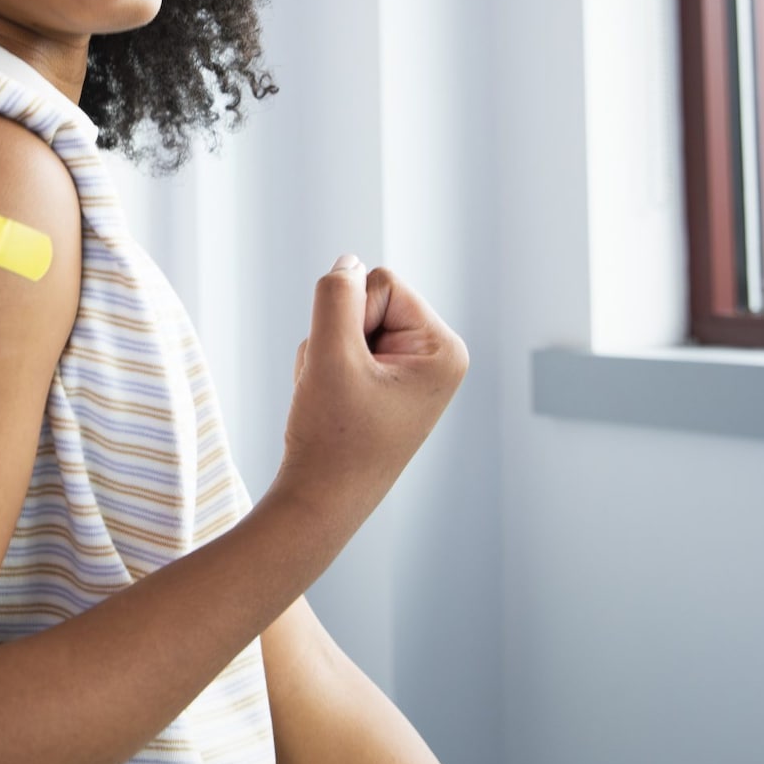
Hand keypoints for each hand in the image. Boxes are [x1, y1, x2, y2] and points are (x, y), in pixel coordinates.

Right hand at [269, 254, 469, 530]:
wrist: (319, 502)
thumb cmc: (332, 438)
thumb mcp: (329, 355)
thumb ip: (336, 296)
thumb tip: (348, 261)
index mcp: (444, 349)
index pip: (381, 283)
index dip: (347, 316)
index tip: (348, 370)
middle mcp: (438, 357)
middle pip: (367, 300)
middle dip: (335, 337)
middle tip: (336, 389)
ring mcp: (413, 372)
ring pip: (347, 324)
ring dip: (325, 355)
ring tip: (333, 400)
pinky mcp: (389, 383)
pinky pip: (344, 347)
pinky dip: (325, 370)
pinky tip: (331, 405)